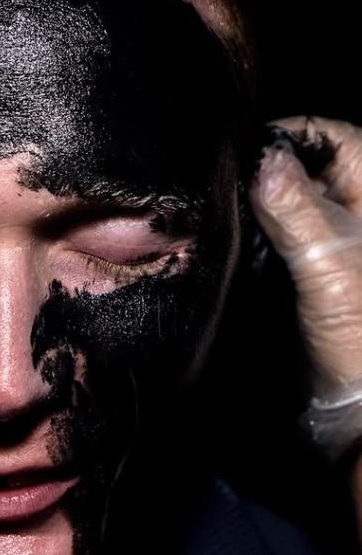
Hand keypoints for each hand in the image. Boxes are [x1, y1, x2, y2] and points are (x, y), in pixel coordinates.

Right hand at [248, 116, 361, 532]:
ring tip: (208, 212)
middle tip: (212, 182)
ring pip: (281, 210)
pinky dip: (247, 243)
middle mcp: (350, 219)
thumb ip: (295, 207)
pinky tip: (217, 247)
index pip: (331, 139)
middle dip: (261, 174)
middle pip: (302, 172)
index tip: (238, 149)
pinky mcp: (302, 283)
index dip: (288, 137)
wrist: (355, 417)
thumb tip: (262, 157)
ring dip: (250, 211)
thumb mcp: (330, 263)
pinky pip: (270, 247)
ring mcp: (326, 252)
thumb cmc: (359, 338)